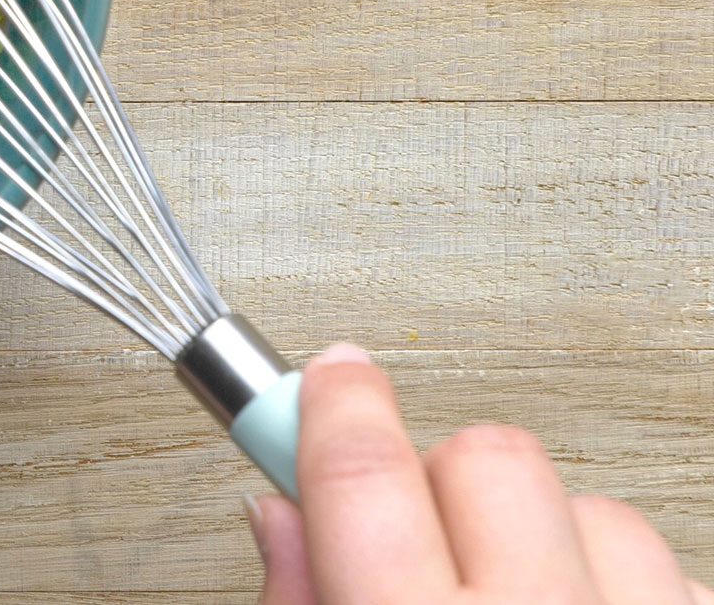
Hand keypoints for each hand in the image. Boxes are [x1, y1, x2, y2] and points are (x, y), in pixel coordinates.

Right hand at [250, 343, 707, 604]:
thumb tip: (280, 516)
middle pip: (487, 460)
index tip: (329, 373)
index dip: (334, 405)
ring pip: (594, 509)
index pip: (364, 475)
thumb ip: (300, 601)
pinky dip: (624, 590)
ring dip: (545, 539)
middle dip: (442, 481)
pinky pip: (678, 573)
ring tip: (514, 603)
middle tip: (417, 538)